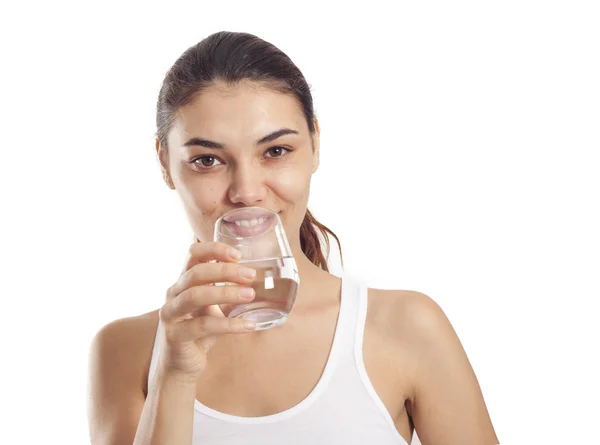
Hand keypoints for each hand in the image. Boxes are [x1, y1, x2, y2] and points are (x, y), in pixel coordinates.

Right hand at [157, 241, 256, 379]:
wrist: (181, 366)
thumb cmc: (200, 331)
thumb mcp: (214, 306)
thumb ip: (227, 290)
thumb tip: (256, 276)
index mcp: (183, 281)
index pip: (193, 254)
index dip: (213, 249)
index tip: (238, 254)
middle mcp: (173, 294)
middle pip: (195, 273)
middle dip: (225, 271)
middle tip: (250, 275)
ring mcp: (171, 314)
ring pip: (195, 296)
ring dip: (225, 293)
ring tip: (250, 295)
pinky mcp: (175, 336)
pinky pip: (203, 326)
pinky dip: (228, 324)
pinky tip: (248, 326)